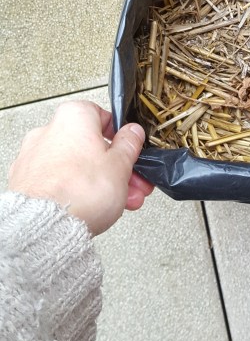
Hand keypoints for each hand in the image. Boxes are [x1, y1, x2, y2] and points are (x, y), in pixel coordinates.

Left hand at [8, 101, 153, 235]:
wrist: (46, 225)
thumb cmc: (78, 191)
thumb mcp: (121, 164)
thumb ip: (129, 144)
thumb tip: (132, 133)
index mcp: (73, 116)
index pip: (105, 117)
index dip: (123, 138)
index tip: (132, 152)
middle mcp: (49, 130)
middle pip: (92, 146)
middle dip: (116, 168)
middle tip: (131, 184)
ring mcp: (34, 156)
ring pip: (77, 166)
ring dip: (101, 182)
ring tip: (118, 202)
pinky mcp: (27, 181)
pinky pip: (59, 180)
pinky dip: (76, 190)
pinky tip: (93, 206)